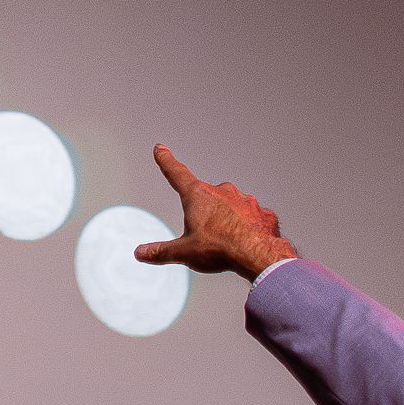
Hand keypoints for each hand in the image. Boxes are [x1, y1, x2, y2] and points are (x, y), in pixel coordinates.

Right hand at [134, 144, 298, 278]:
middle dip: (206, 213)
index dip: (167, 161)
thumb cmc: (220, 250)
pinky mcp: (262, 213)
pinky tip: (249, 243)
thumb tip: (140, 253)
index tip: (161, 149)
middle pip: (207, 198)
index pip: (176, 174)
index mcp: (198, 196)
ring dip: (229, 219)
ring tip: (230, 243)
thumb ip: (161, 251)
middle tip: (208, 237)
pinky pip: (253, 218)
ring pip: (232, 207)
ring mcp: (245, 200)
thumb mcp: (184, 252)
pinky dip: (250, 227)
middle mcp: (221, 192)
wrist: (259, 255)